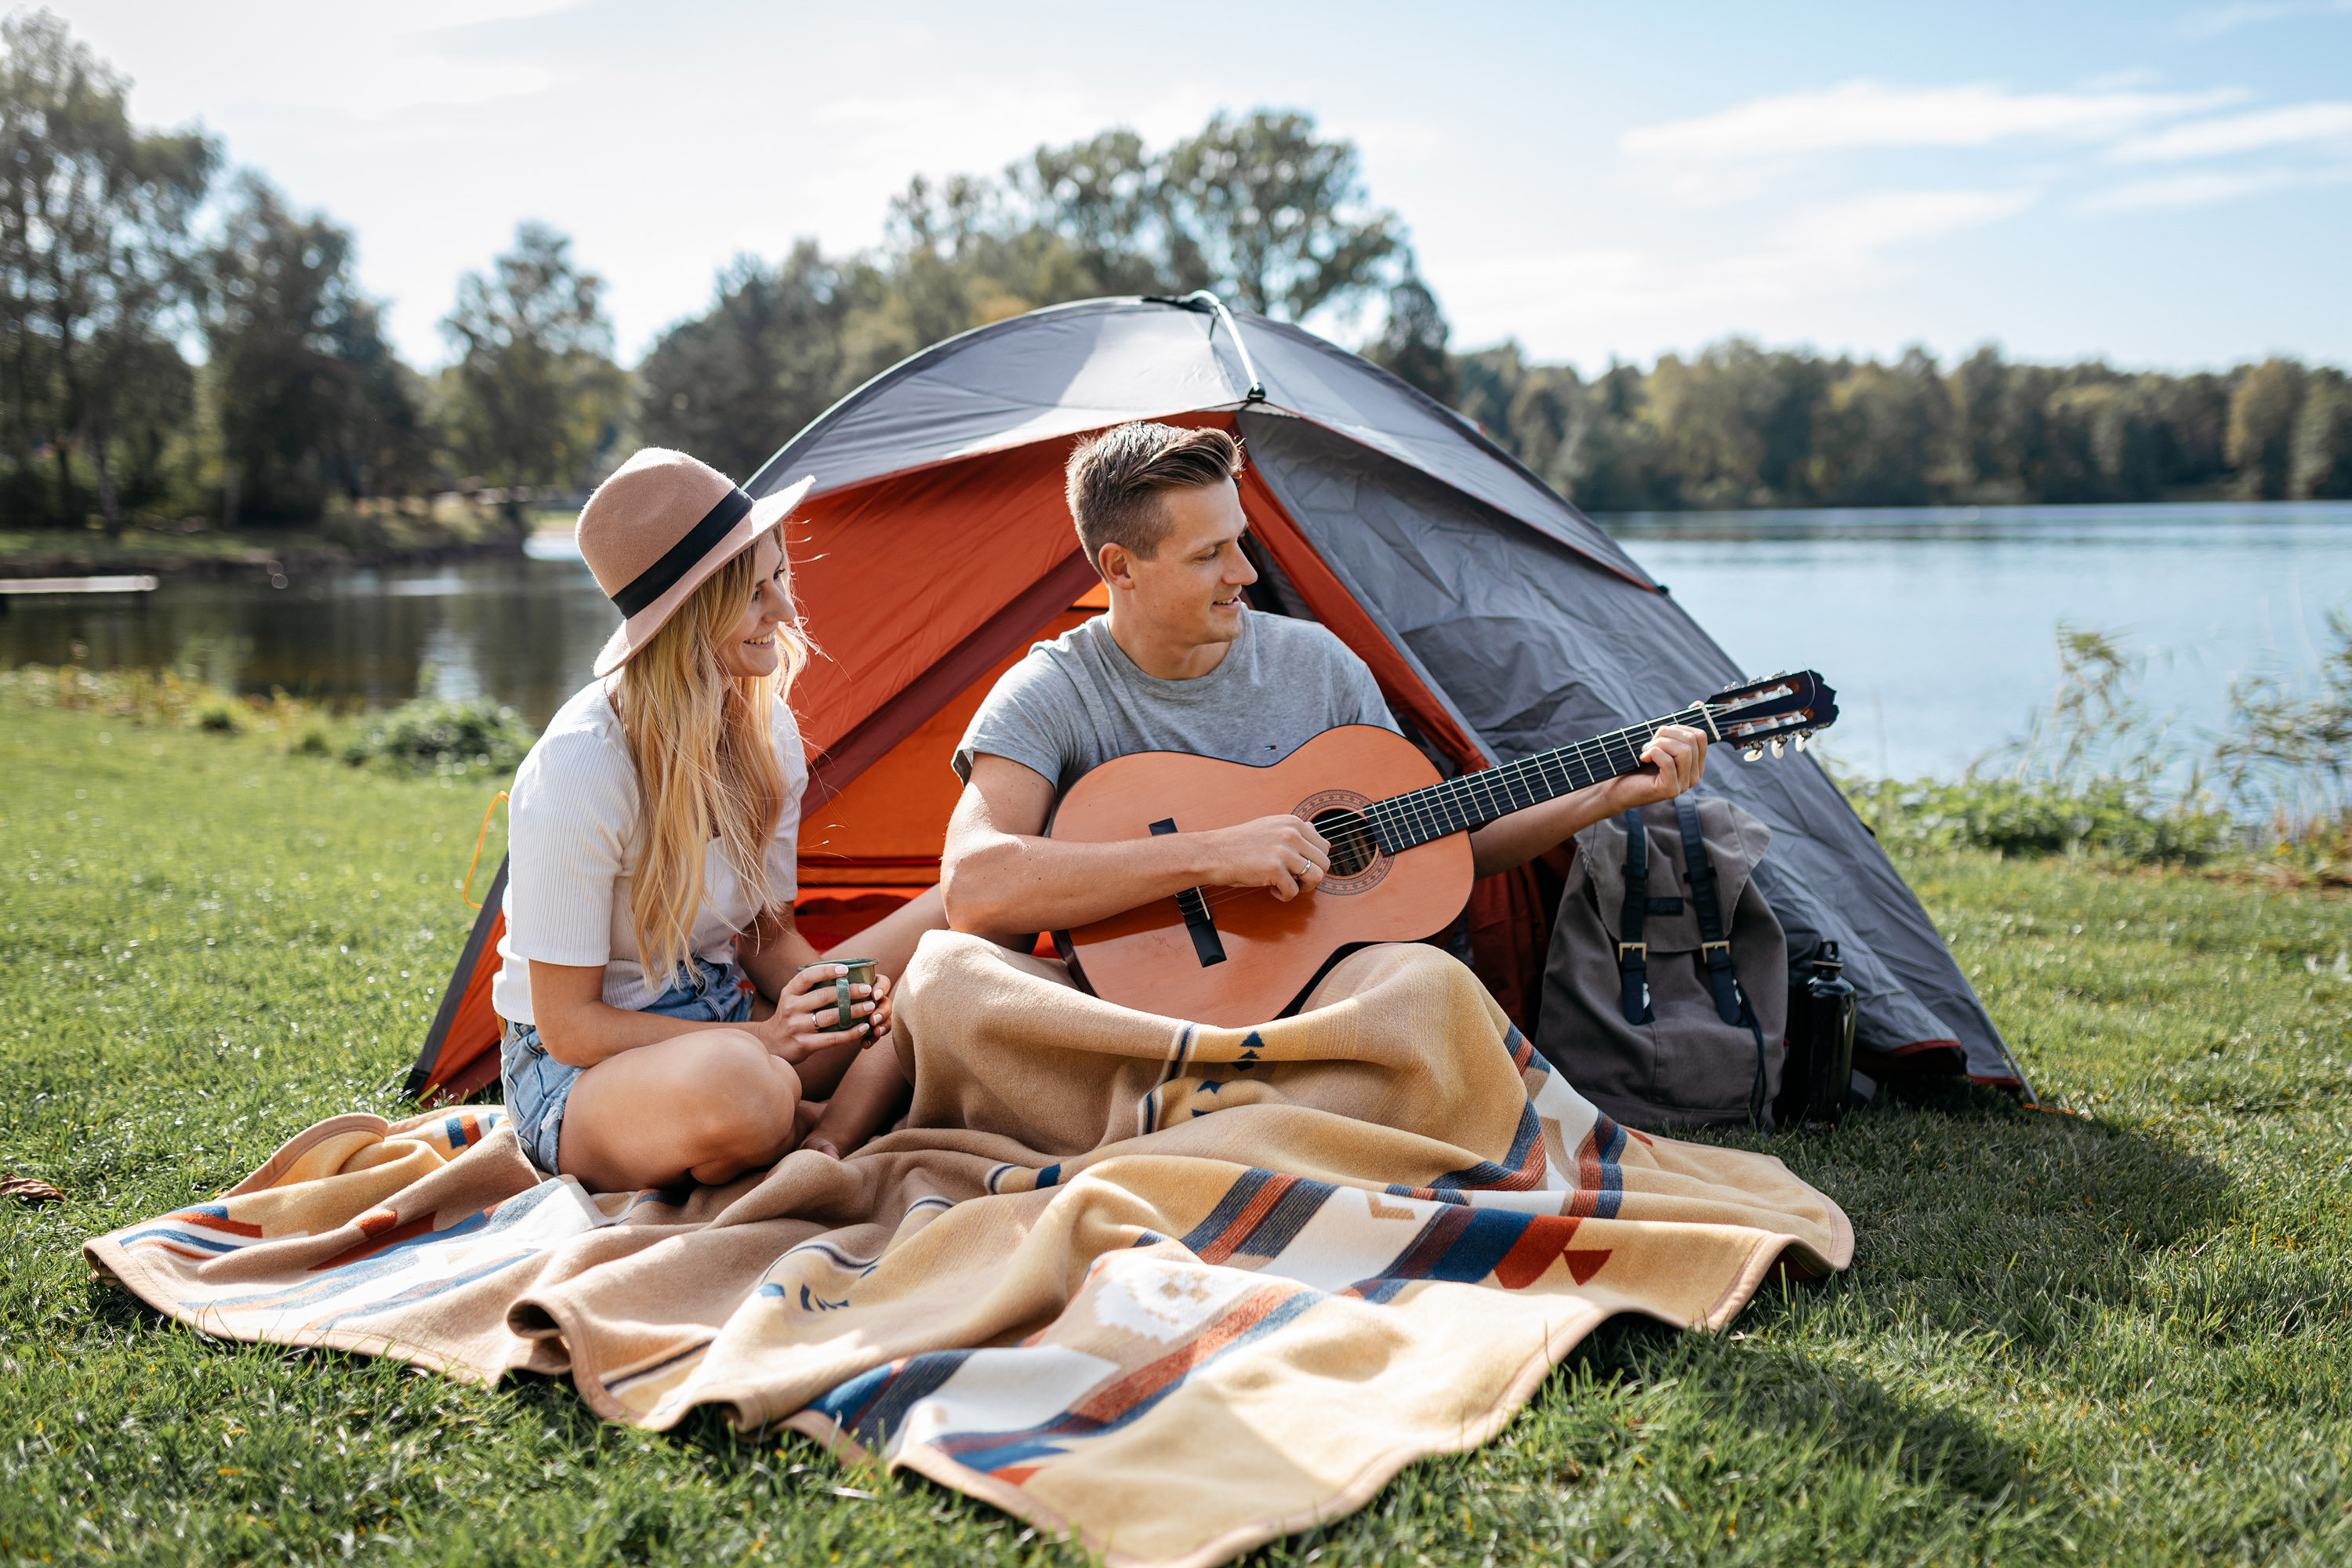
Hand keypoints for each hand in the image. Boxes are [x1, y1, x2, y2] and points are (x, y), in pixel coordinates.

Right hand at [761, 963, 881, 1063]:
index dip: (827, 970)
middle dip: (849, 991)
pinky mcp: (804, 1044)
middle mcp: (792, 1007)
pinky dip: (850, 1033)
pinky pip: (832, 1038)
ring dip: (854, 1011)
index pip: (808, 976)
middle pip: (824, 996)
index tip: (846, 969)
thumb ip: (811, 987)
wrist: (771, 1044)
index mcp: (790, 992)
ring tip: (870, 1006)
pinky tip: (863, 1028)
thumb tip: (843, 971)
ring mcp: (797, 1026)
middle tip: (868, 989)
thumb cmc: (790, 1016)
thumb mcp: (792, 998)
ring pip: (831, 1017)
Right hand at [1202, 813, 1330, 900]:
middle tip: (1296, 881)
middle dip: (1312, 877)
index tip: (1300, 868)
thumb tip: (1315, 830)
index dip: (1315, 862)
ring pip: (1316, 877)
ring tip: (1288, 886)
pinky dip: (1284, 896)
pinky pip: (1294, 891)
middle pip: (1324, 863)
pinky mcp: (1274, 869)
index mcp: (1292, 822)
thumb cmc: (1239, 844)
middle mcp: (1291, 834)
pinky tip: (1272, 890)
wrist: (1213, 853)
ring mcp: (1283, 851)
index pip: (1324, 846)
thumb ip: (1294, 830)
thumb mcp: (1270, 827)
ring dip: (1304, 888)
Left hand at [1592, 723, 1709, 814]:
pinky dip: (1653, 753)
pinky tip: (1643, 758)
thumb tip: (1699, 704)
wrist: (1617, 788)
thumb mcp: (1660, 743)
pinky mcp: (1671, 790)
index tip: (1660, 734)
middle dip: (1667, 734)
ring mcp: (1684, 784)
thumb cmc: (1637, 763)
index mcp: (1695, 764)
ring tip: (1646, 750)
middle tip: (1649, 742)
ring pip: (1684, 750)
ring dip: (1659, 743)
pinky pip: (1668, 761)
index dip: (1679, 727)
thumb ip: (1677, 728)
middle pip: (1692, 740)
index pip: (1701, 736)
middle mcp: (1694, 776)